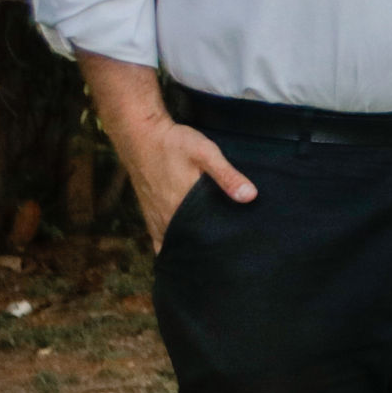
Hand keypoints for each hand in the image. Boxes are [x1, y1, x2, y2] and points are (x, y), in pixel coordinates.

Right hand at [113, 116, 253, 250]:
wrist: (140, 135)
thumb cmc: (173, 144)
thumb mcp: (205, 153)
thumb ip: (227, 175)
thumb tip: (250, 196)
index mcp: (182, 209)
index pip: (204, 241)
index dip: (219, 249)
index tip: (235, 254)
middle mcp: (166, 219)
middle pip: (190, 246)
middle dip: (206, 253)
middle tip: (226, 257)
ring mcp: (155, 218)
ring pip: (174, 245)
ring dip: (189, 250)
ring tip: (209, 256)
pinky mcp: (149, 214)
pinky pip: (159, 240)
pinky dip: (171, 246)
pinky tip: (183, 248)